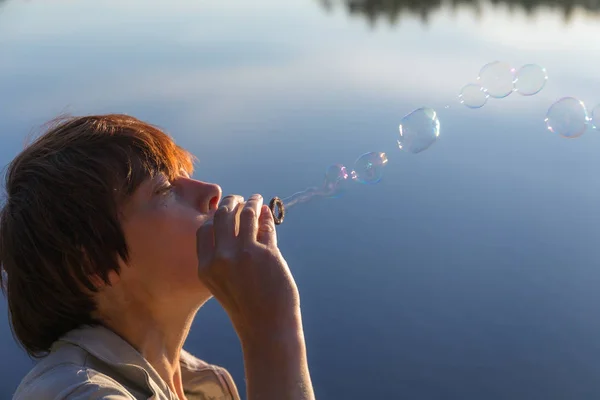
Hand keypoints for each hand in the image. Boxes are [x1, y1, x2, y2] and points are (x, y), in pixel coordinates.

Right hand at [196, 194, 300, 338]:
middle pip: (222, 216)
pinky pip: (265, 226)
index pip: (205, 229)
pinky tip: (268, 213)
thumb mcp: (222, 282)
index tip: (223, 210)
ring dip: (252, 203)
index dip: (214, 216)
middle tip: (239, 198)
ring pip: (246, 215)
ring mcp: (244, 254)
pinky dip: (266, 216)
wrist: (266, 327)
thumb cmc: (245, 306)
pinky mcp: (266, 253)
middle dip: (230, 202)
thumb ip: (224, 254)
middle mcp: (221, 258)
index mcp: (206, 267)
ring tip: (256, 199)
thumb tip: (236, 219)